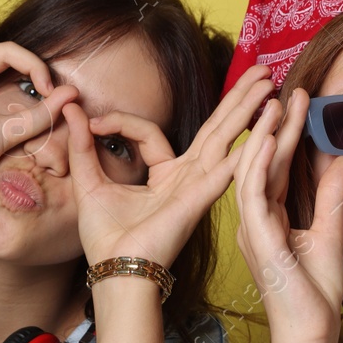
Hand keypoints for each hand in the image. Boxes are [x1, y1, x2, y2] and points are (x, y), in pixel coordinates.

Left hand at [64, 64, 278, 268]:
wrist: (116, 271)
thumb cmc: (106, 240)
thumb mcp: (89, 182)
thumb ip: (83, 145)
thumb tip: (71, 108)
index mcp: (163, 176)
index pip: (150, 133)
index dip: (121, 121)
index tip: (92, 123)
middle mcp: (187, 178)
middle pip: (215, 128)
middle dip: (236, 98)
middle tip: (259, 71)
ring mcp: (198, 186)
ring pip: (226, 137)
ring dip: (248, 107)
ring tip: (270, 81)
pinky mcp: (201, 196)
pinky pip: (229, 164)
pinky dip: (251, 144)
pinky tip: (271, 124)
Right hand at [232, 85, 342, 342]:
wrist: (310, 332)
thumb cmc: (317, 295)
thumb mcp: (332, 233)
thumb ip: (335, 196)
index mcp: (271, 220)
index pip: (278, 167)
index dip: (287, 133)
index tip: (300, 101)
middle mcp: (256, 221)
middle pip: (264, 163)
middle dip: (274, 126)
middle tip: (286, 90)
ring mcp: (253, 231)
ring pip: (251, 173)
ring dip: (262, 137)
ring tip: (272, 105)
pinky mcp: (257, 241)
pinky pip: (252, 197)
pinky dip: (258, 167)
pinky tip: (266, 141)